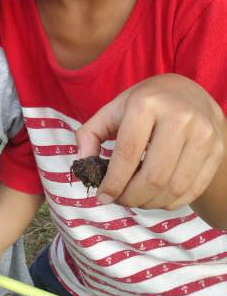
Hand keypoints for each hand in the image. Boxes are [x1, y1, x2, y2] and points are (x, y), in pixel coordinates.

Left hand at [76, 74, 225, 210]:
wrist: (188, 93)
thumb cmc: (145, 103)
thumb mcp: (114, 109)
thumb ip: (90, 133)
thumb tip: (82, 164)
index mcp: (148, 104)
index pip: (128, 154)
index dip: (113, 182)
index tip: (102, 196)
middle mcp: (179, 117)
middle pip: (153, 176)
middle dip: (131, 197)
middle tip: (120, 200)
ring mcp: (203, 134)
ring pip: (174, 187)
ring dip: (151, 202)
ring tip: (137, 198)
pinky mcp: (217, 150)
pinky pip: (193, 189)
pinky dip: (171, 201)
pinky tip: (157, 196)